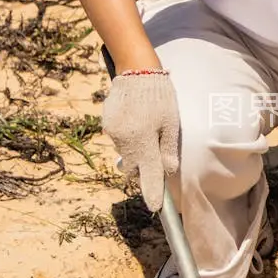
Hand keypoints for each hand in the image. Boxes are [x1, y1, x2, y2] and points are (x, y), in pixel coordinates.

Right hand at [102, 71, 179, 210]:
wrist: (136, 70)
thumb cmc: (160, 97)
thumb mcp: (171, 123)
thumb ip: (168, 149)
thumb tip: (168, 172)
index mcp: (143, 143)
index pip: (148, 176)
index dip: (152, 193)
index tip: (156, 207)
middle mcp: (125, 142)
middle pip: (134, 168)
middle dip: (144, 168)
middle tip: (155, 153)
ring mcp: (113, 134)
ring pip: (126, 153)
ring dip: (136, 150)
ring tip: (147, 128)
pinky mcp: (106, 124)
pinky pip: (118, 140)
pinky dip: (127, 136)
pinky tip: (136, 120)